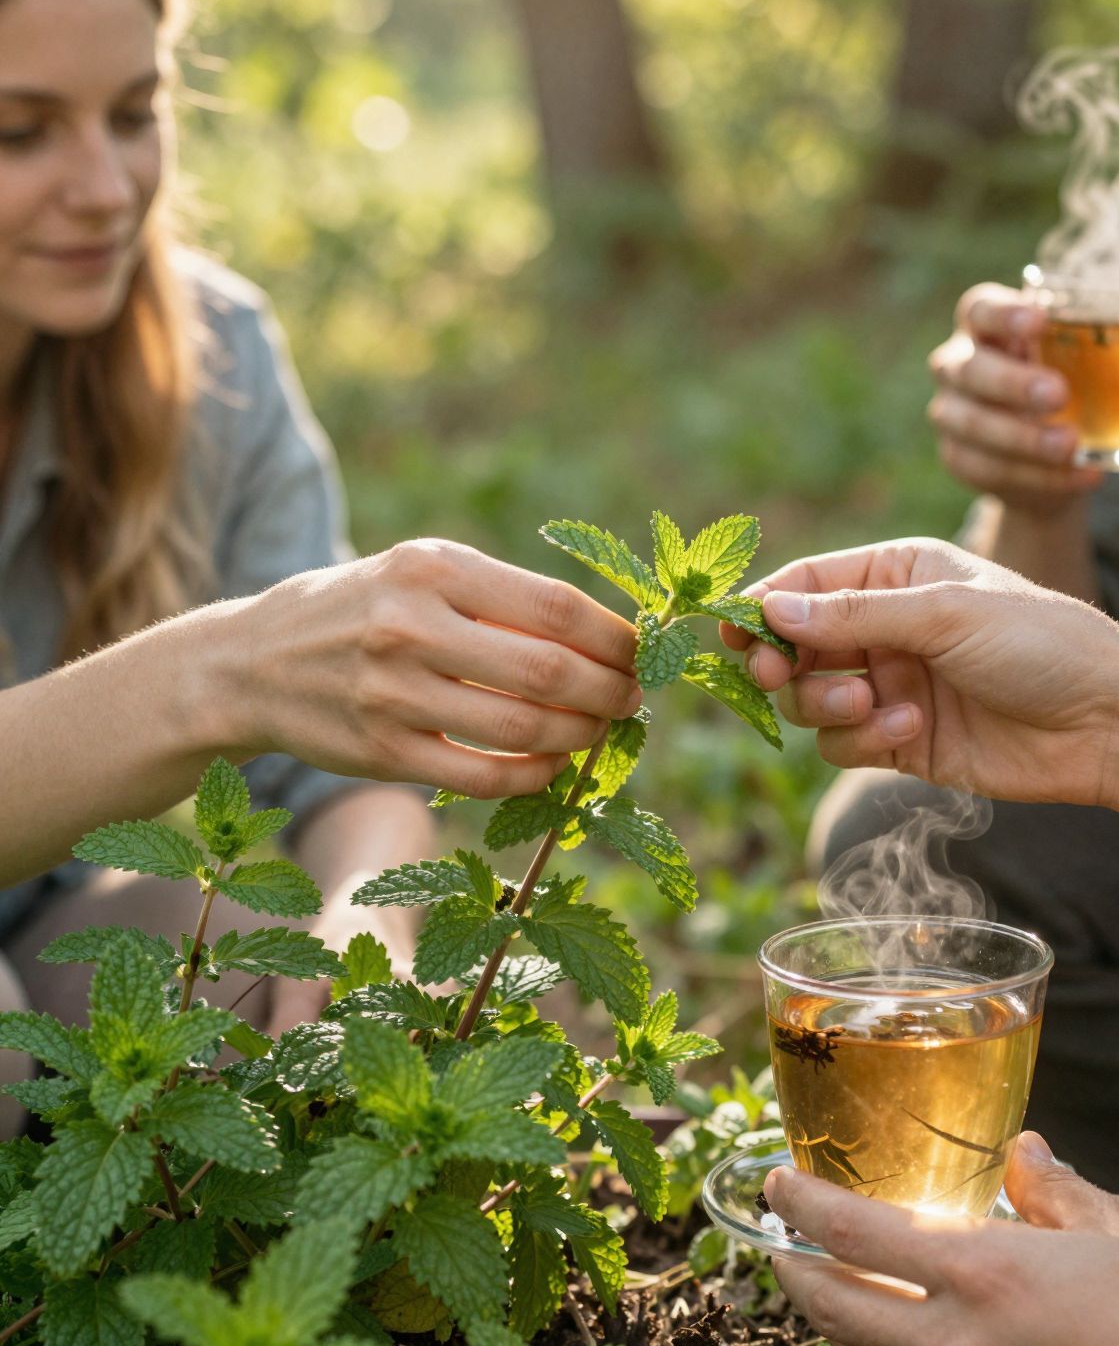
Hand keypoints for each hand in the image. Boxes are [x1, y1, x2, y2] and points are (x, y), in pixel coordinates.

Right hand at [207, 540, 641, 800]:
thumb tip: (610, 633)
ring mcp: (392, 694)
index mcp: (431, 567)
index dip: (616, 637)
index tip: (642, 653)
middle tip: (633, 700)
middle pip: (548, 670)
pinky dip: (532, 777)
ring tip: (599, 731)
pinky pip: (482, 777)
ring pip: (522, 729)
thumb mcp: (419, 573)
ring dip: (579, 736)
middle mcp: (409, 625)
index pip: (554, 606)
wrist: (249, 664)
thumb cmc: (361, 611)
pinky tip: (552, 767)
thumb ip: (500, 596)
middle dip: (609, 691)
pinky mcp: (381, 754)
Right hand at [726, 537, 1118, 803]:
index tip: (731, 632)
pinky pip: (845, 744)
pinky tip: (910, 733)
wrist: (1107, 723)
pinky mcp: (903, 743)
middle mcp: (888, 627)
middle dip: (781, 662)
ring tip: (871, 706)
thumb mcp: (946, 613)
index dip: (762, 606)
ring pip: (811, 700)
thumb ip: (855, 613)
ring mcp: (893, 686)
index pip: (806, 582)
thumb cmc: (1042, 643)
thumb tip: (771, 608)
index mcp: (898, 573)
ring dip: (826, 705)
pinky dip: (862, 741)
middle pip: (794, 646)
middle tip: (775, 674)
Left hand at [766, 1137, 1118, 1345]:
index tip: (777, 1184)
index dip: (800, 1205)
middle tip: (781, 1244)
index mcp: (989, 1275)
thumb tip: (1022, 1153)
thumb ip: (1053, 1189)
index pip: (854, 1233)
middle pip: (833, 1311)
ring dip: (834, 1328)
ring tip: (830, 1293)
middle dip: (792, 1274)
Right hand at [928, 283, 1118, 512]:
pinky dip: (1033, 477)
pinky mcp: (959, 460)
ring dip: (1020, 437)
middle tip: (1059, 395)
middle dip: (1011, 383)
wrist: (1056, 457)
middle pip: (967, 368)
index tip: (1039, 321)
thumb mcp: (1111, 361)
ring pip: (971, 425)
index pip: (980, 307)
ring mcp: (952, 415)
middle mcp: (959, 364)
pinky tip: (1077, 476)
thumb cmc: (1083, 386)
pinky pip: (986, 471)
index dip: (1002, 313)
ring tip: (1070, 445)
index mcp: (990, 323)